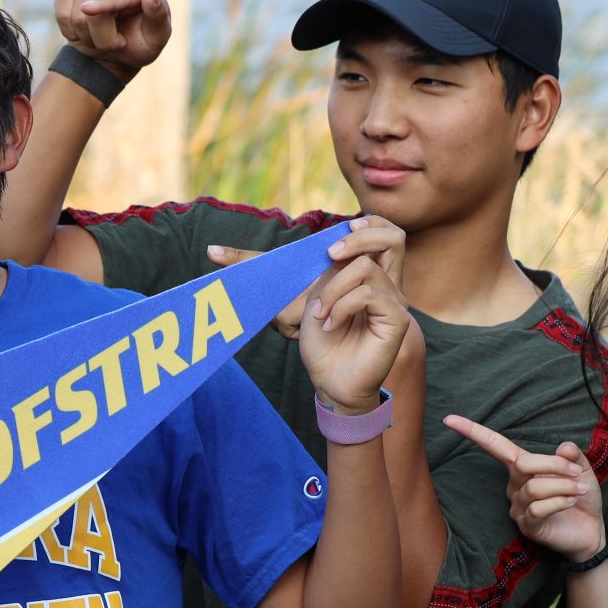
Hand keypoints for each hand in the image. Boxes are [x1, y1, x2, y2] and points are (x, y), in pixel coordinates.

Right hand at [53, 0, 172, 79]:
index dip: (104, 2)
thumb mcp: (156, 39)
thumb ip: (158, 16)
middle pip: (96, 12)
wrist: (115, 50)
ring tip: (99, 36)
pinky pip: (61, 12)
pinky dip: (70, 30)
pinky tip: (83, 29)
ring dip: (86, 36)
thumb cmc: (140, 44)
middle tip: (115, 44)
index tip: (87, 10)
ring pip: (77, 14)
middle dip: (102, 38)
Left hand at [236, 217, 410, 412]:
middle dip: (355, 238)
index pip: (375, 231)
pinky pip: (369, 293)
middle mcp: (383, 280)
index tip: (331, 241)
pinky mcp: (397, 318)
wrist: (332, 382)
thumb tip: (210, 251)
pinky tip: (329, 324)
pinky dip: (342, 305)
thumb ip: (255, 273)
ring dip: (333, 289)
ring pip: (365, 267)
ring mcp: (393, 298)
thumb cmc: (317, 344)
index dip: (363, 226)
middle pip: (385, 236)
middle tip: (329, 254)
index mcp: (365, 271)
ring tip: (320, 316)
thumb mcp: (280, 300)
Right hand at [442, 415, 607, 562]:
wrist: (591, 530)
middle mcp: (514, 485)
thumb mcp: (581, 470)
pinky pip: (537, 509)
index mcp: (522, 467)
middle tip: (577, 472)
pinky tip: (571, 502)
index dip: (473, 432)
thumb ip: (572, 456)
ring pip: (533, 488)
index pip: (495, 445)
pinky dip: (559, 502)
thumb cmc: (580, 497)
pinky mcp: (527, 526)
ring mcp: (518, 507)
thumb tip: (563, 447)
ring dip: (562, 486)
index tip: (449, 420)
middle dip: (553, 465)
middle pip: (522, 465)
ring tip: (580, 490)